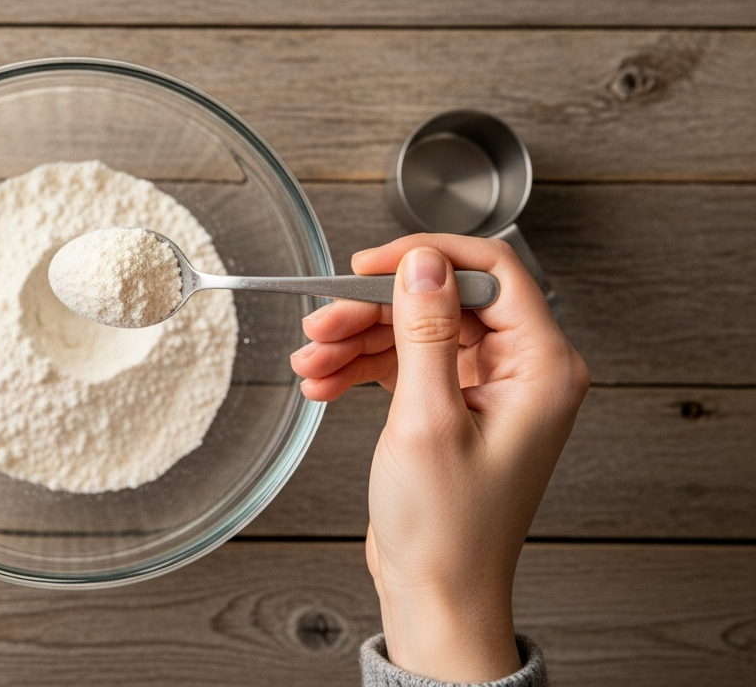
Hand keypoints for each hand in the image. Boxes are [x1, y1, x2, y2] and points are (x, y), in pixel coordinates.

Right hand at [289, 235, 588, 681]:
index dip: (424, 258)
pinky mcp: (454, 408)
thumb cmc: (450, 530)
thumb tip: (423, 264)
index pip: (491, 273)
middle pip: (442, 302)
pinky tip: (324, 382)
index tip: (368, 265)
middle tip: (322, 324)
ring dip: (357, 342)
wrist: (438, 595)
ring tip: (311, 363)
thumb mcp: (428, 419)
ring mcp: (488, 391)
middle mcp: (523, 372)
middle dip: (373, 311)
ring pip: (415, 331)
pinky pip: (405, 365)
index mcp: (542, 368)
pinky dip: (362, 369)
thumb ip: (426, 332)